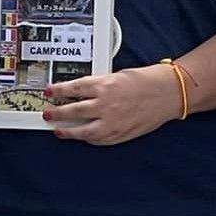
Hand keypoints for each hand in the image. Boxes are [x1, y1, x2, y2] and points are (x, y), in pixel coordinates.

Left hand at [43, 64, 180, 145]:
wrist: (167, 93)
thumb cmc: (145, 81)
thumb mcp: (117, 76)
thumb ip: (99, 85)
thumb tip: (81, 93)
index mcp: (104, 85)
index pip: (73, 88)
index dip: (58, 91)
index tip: (49, 92)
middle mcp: (105, 104)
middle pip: (73, 110)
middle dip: (57, 112)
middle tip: (48, 113)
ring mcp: (112, 122)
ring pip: (82, 131)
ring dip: (67, 131)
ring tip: (58, 130)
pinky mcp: (120, 134)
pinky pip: (98, 140)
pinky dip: (88, 139)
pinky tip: (82, 136)